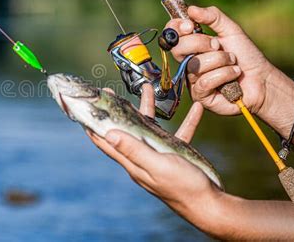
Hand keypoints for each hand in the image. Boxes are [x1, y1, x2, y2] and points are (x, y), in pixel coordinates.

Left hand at [85, 85, 293, 238]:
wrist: (209, 205)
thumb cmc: (183, 187)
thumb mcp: (157, 165)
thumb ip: (135, 150)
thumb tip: (109, 134)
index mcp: (133, 162)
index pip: (106, 142)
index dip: (93, 126)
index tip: (84, 110)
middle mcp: (142, 157)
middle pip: (126, 129)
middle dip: (118, 110)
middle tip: (110, 92)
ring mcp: (158, 156)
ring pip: (150, 127)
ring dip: (149, 108)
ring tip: (148, 88)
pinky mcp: (175, 155)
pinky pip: (178, 134)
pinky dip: (185, 121)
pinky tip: (195, 109)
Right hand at [167, 6, 293, 142]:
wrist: (261, 79)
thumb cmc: (246, 56)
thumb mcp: (231, 31)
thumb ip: (212, 17)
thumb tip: (190, 9)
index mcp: (192, 45)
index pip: (171, 34)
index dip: (175, 28)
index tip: (189, 25)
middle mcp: (188, 62)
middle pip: (178, 48)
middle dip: (202, 43)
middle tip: (219, 46)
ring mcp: (192, 79)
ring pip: (195, 64)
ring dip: (220, 60)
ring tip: (233, 63)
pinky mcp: (200, 95)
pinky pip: (205, 81)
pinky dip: (224, 75)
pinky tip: (233, 77)